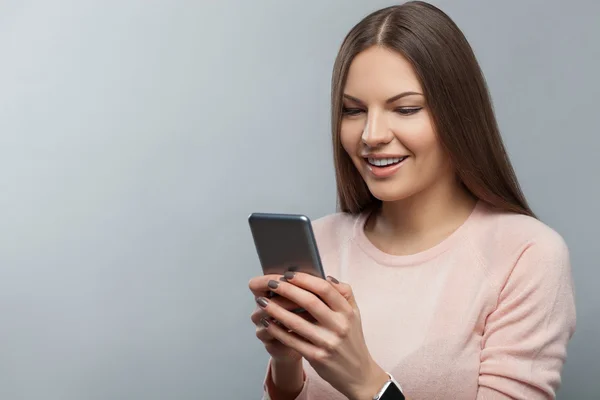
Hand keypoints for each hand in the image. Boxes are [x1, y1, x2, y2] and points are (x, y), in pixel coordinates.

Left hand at [252, 272, 388, 399]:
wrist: (359, 374)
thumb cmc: (352, 340)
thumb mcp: (355, 314)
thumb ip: (344, 293)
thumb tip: (326, 277)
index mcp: (347, 312)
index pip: (325, 289)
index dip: (305, 279)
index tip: (288, 274)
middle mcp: (339, 326)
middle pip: (309, 302)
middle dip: (287, 290)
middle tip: (271, 283)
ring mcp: (328, 342)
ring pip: (297, 322)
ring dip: (276, 310)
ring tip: (262, 301)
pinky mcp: (317, 357)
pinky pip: (293, 341)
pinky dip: (278, 331)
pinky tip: (267, 323)